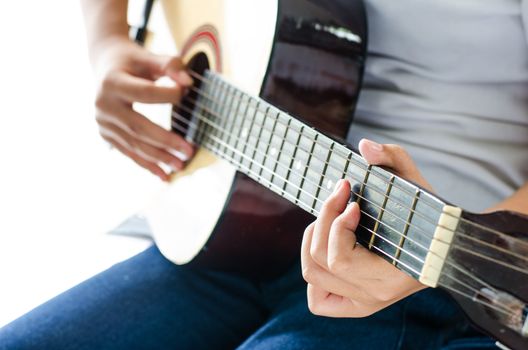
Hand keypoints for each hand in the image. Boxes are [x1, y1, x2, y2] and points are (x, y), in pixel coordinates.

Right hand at [93, 38, 194, 180]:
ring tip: (181, 165)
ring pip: (134, 144)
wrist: (104, 66)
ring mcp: (103, 123)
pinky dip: (148, 165)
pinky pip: (129, 153)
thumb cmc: (132, 61)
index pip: (143, 93)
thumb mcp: (149, 57)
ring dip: (159, 158)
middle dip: (165, 141)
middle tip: (189, 150)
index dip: (166, 95)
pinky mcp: (107, 135)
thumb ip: (170, 65)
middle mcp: (104, 105)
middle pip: (138, 126)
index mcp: (113, 82)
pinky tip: (165, 175)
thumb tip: (188, 83)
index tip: (186, 95)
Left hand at [301, 139, 432, 316]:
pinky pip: (319, 302)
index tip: (352, 200)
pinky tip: (327, 250)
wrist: (445, 248)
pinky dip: (314, 276)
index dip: (336, 225)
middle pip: (320, 263)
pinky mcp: (357, 305)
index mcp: (393, 275)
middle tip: (338, 198)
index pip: (340, 260)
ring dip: (311, 241)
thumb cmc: (428, 217)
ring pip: (312, 276)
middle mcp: (376, 296)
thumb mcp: (415, 183)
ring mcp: (365, 303)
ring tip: (329, 219)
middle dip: (323, 221)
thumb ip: (394, 159)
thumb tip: (365, 146)